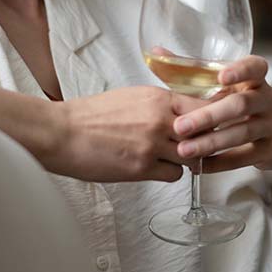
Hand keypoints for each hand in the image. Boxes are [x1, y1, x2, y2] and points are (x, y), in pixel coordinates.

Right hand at [56, 86, 207, 182]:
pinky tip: (154, 167)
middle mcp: (159, 119)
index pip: (203, 107)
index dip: (209, 118)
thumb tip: (177, 113)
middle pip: (204, 133)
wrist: (63, 132)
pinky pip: (175, 174)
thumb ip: (157, 104)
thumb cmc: (90, 115)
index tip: (207, 125)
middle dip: (202, 141)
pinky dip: (168, 172)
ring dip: (185, 158)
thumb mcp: (129, 97)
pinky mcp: (143, 168)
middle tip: (195, 145)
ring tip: (168, 156)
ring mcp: (152, 144)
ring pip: (192, 156)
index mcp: (156, 97)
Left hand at [172, 55, 271, 172]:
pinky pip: (245, 157)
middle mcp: (269, 98)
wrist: (268, 133)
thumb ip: (187, 70)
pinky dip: (221, 162)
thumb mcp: (214, 85)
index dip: (240, 71)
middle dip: (208, 116)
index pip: (255, 67)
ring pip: (242, 132)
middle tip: (179, 126)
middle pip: (241, 104)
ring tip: (183, 150)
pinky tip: (200, 165)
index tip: (221, 77)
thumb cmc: (231, 101)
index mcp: (255, 77)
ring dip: (210, 142)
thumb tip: (157, 53)